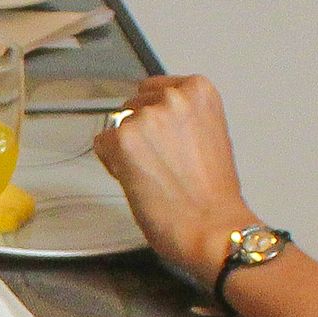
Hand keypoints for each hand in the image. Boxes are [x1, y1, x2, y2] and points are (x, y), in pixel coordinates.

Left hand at [93, 73, 259, 276]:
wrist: (212, 227)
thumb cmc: (215, 195)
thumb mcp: (210, 137)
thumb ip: (185, 121)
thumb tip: (160, 125)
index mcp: (199, 91)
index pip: (156, 90)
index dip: (157, 119)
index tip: (166, 139)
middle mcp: (172, 97)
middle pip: (134, 107)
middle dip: (141, 133)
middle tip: (162, 164)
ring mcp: (146, 117)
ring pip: (117, 127)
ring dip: (126, 149)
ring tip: (154, 175)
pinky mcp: (123, 139)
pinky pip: (102, 145)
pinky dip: (113, 164)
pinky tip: (139, 181)